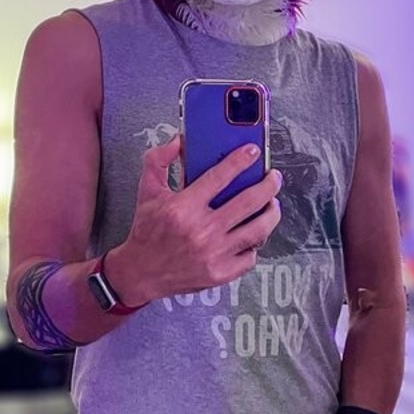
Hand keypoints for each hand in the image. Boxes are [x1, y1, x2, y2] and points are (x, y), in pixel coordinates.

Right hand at [109, 136, 281, 305]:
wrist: (140, 273)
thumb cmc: (147, 231)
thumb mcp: (147, 191)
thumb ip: (159, 160)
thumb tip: (178, 141)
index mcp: (183, 208)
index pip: (220, 177)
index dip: (240, 161)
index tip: (253, 152)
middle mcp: (201, 231)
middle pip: (249, 202)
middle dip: (268, 185)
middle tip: (273, 177)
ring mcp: (214, 254)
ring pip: (258, 229)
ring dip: (271, 212)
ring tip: (272, 203)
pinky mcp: (220, 273)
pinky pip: (250, 256)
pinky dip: (256, 242)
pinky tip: (255, 232)